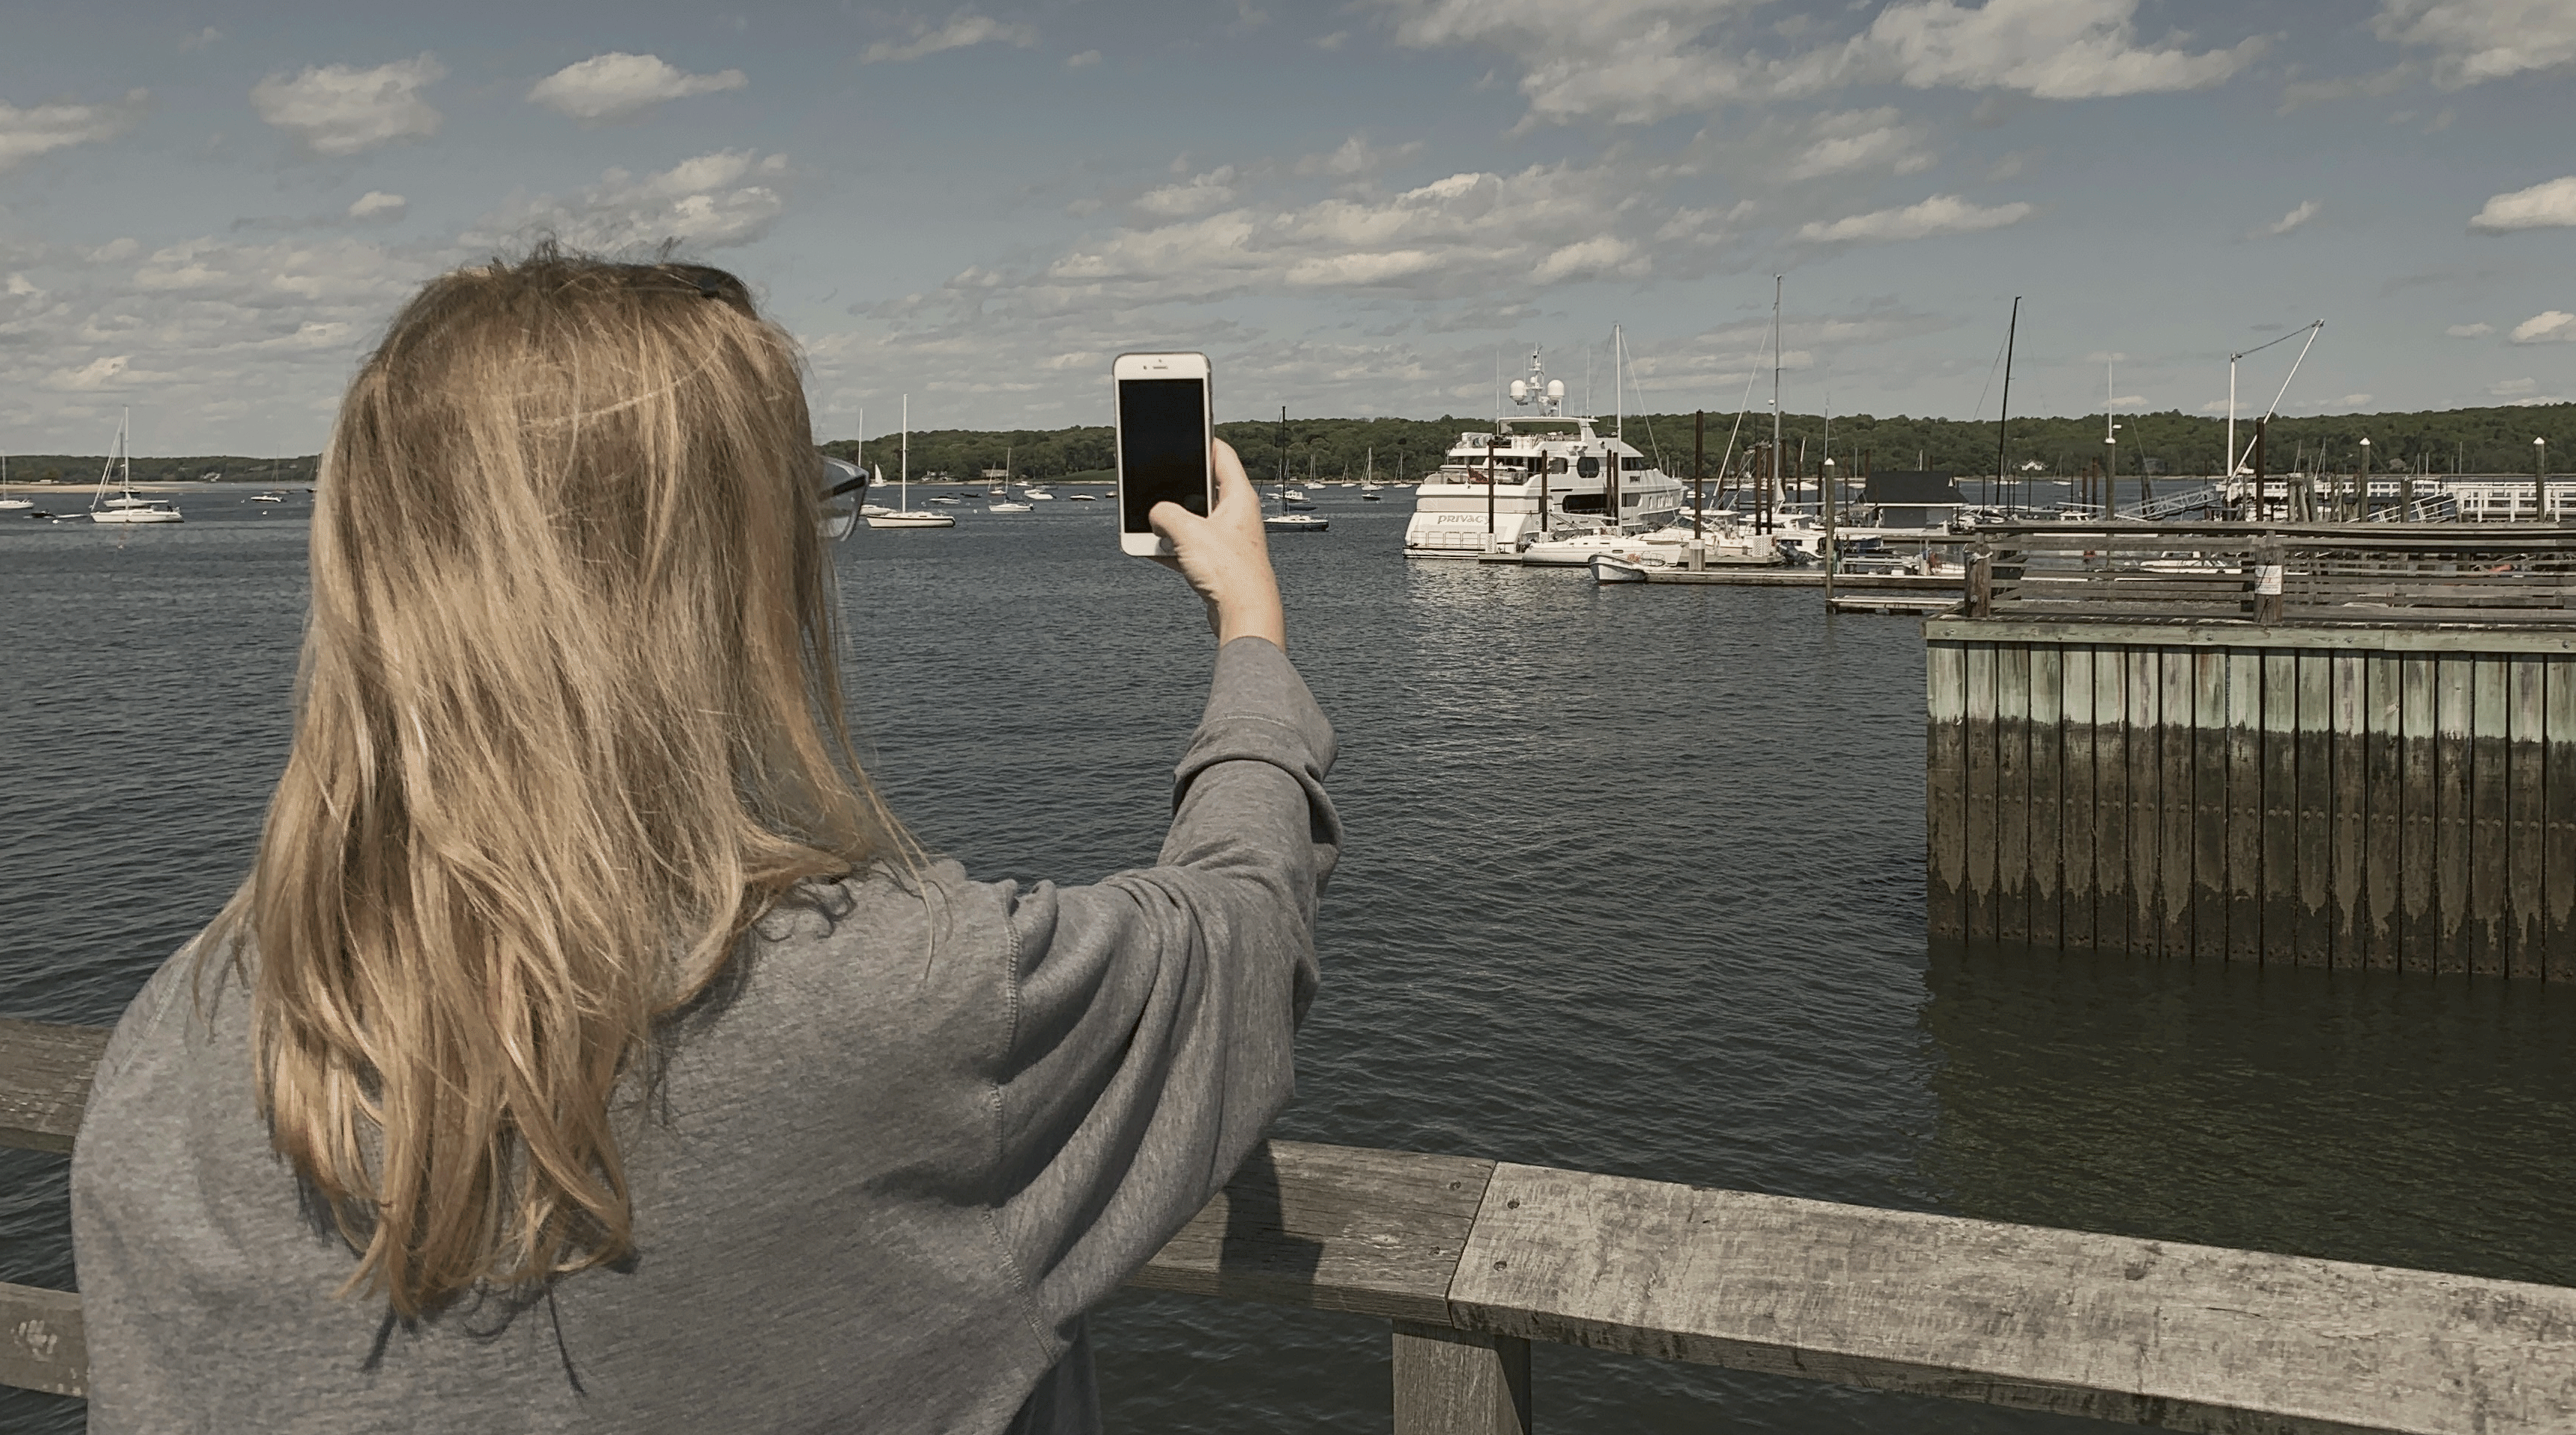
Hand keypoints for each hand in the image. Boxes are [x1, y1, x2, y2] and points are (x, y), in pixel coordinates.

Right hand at [1150, 440, 1285, 649]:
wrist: (1246, 616)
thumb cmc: (1230, 572)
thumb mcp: (1187, 532)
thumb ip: (1164, 514)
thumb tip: (1155, 514)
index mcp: (1238, 496)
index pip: (1221, 453)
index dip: (1200, 438)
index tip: (1183, 428)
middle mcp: (1237, 515)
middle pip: (1203, 487)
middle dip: (1177, 485)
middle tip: (1155, 477)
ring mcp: (1229, 539)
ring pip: (1194, 519)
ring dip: (1171, 521)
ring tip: (1150, 521)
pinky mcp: (1220, 563)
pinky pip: (1190, 547)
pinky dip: (1172, 547)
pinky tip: (1153, 550)